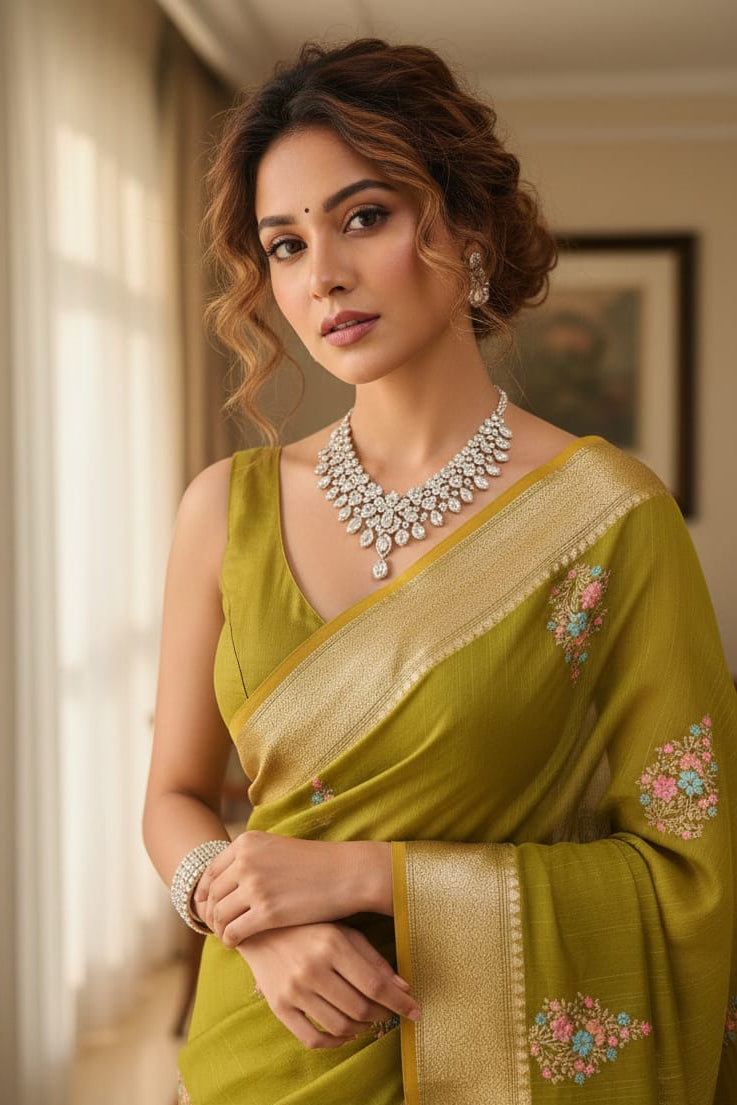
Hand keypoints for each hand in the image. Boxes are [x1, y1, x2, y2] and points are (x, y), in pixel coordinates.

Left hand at [193, 831, 391, 947]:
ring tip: (227, 935)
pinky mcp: (266, 912)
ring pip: (219, 914)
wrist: (347, 874)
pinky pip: (233, 931)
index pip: (211, 871)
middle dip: (210, 912)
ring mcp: (255, 886)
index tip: (208, 906)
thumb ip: (252, 859)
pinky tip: (236, 943)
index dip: (206, 892)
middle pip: (212, 894)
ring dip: (219, 928)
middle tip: (216, 926)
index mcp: (247, 842)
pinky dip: (230, 939)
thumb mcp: (277, 848)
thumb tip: (227, 882)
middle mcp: (246, 861)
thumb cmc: (315, 864)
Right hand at [238, 922, 419, 1048]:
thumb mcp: (344, 932)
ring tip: (368, 1018)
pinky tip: (345, 1032)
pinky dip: (335, 1042)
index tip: (416, 1011)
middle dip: (383, 1015)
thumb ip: (373, 958)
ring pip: (340, 1026)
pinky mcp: (279, 1007)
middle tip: (390, 1012)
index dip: (400, 1002)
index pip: (375, 984)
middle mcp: (312, 968)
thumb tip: (403, 987)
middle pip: (360, 1008)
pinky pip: (313, 1038)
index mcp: (332, 944)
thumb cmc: (310, 928)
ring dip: (362, 1028)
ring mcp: (294, 990)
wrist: (260, 930)